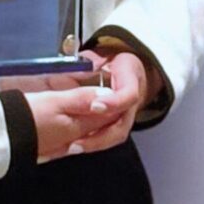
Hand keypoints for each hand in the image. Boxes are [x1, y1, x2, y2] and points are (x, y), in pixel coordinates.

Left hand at [28, 56, 145, 161]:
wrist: (126, 73)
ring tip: (72, 146)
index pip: (128, 95)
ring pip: (115, 136)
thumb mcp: (100, 56)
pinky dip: (91, 144)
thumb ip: (90, 62)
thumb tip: (81, 66)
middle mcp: (131, 103)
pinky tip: (73, 146)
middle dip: (100, 135)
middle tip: (77, 139)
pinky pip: (107, 139)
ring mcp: (126, 116)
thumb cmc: (110, 64)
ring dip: (94, 143)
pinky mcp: (117, 126)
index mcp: (130, 78)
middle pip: (122, 126)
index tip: (95, 106)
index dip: (113, 103)